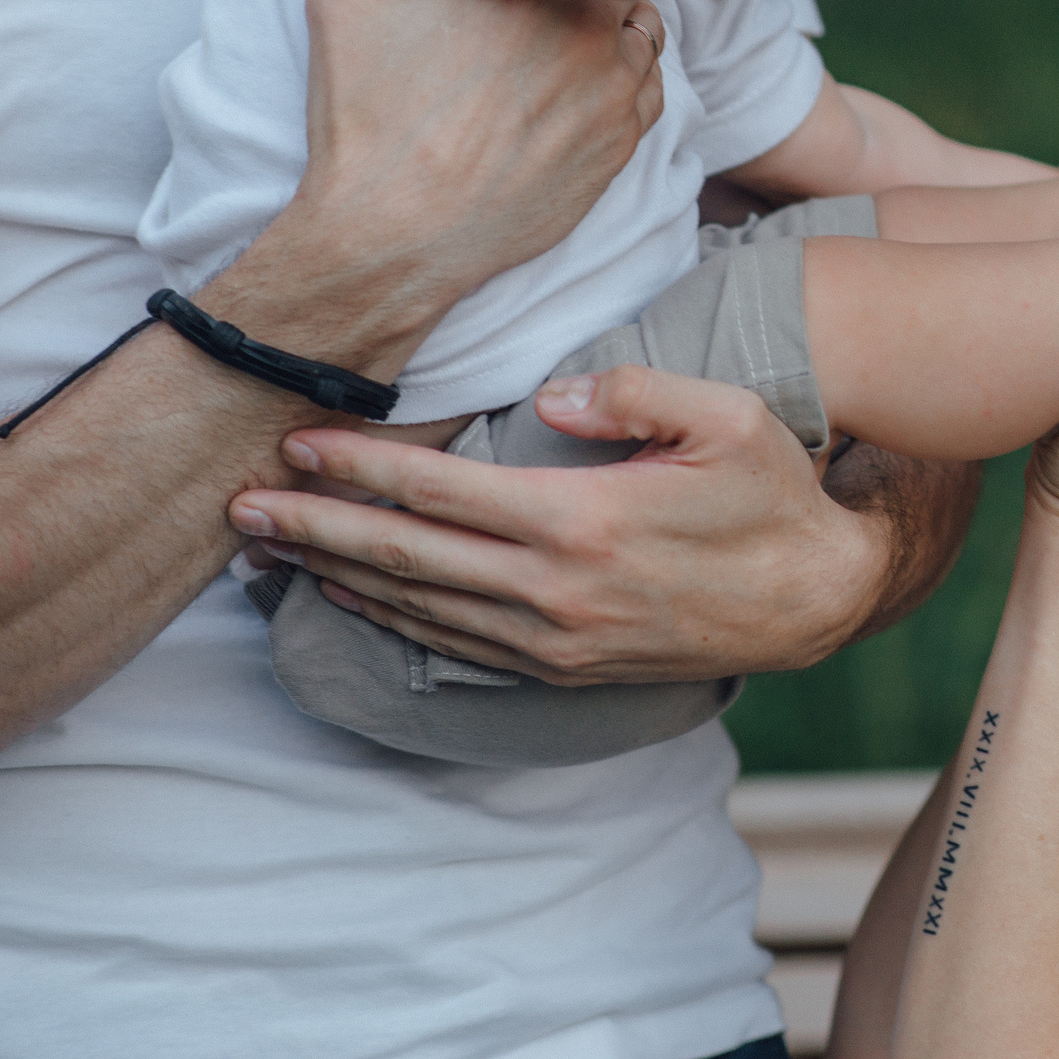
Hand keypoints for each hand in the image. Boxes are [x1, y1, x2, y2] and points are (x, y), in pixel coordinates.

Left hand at [227, 367, 905, 682]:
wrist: (819, 597)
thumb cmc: (774, 494)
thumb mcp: (728, 416)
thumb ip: (633, 391)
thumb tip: (552, 394)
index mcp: (584, 522)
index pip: (441, 493)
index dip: (359, 467)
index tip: (296, 442)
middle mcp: (556, 591)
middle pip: (405, 557)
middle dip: (314, 529)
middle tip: (239, 507)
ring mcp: (557, 638)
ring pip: (419, 607)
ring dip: (337, 576)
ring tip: (271, 549)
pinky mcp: (566, 666)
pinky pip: (456, 644)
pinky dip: (392, 619)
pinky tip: (352, 597)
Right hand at [258, 0, 666, 354]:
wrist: (394, 233)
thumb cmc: (370, 109)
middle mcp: (597, 30)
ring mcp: (618, 92)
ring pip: (639, 32)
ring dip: (610, 28)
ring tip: (552, 40)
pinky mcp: (624, 148)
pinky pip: (647, 94)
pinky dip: (620, 84)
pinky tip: (570, 89)